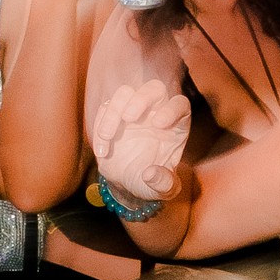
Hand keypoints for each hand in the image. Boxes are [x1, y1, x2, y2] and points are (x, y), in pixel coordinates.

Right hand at [89, 79, 189, 208]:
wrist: (130, 183)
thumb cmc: (153, 183)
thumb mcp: (164, 190)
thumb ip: (164, 184)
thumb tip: (150, 173)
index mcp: (176, 125)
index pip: (180, 105)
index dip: (172, 109)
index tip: (159, 125)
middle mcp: (156, 112)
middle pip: (154, 89)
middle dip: (141, 98)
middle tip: (129, 117)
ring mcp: (134, 111)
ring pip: (125, 93)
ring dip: (114, 110)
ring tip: (108, 137)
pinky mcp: (114, 115)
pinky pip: (105, 110)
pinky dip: (100, 126)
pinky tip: (102, 152)